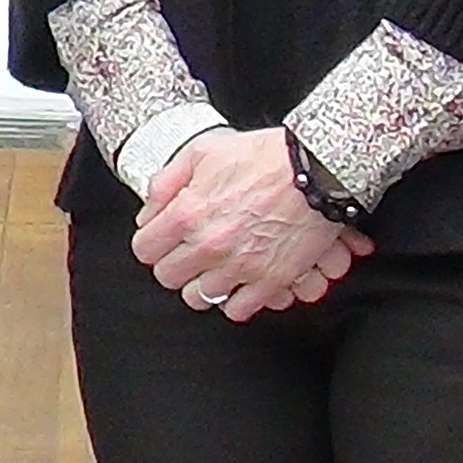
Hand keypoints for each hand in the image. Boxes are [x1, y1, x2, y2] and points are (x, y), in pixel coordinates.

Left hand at [136, 127, 362, 319]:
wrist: (317, 170)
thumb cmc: (265, 156)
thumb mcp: (203, 152)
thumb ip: (166, 183)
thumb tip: (148, 212)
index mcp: (187, 214)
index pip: (145, 250)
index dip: (152, 244)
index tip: (162, 241)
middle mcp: (209, 245)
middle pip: (168, 277)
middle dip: (175, 265)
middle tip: (188, 254)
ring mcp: (240, 267)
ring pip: (199, 298)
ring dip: (203, 283)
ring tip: (215, 267)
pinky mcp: (270, 281)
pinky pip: (238, 310)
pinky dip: (235, 300)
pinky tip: (239, 282)